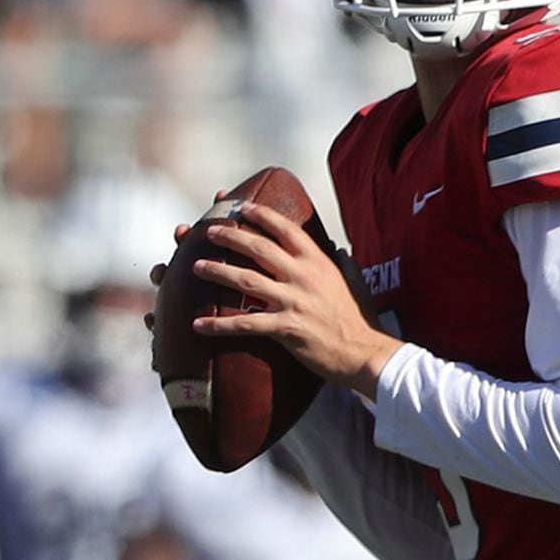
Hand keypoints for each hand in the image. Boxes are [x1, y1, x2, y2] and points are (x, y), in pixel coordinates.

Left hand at [188, 201, 400, 400]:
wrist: (364, 353)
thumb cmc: (357, 319)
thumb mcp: (352, 282)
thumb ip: (341, 264)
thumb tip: (338, 251)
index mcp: (318, 261)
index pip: (286, 229)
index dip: (262, 215)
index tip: (243, 206)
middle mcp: (303, 275)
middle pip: (258, 247)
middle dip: (230, 236)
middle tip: (209, 231)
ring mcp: (293, 300)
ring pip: (246, 279)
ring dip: (218, 271)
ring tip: (196, 267)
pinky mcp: (285, 327)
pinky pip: (245, 323)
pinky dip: (219, 323)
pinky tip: (199, 324)